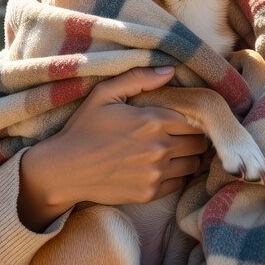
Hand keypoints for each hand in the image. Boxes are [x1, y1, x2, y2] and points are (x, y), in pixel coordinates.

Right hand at [19, 66, 208, 229]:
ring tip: (175, 151)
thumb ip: (139, 78)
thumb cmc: (83, 128)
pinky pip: (179, 183)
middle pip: (199, 143)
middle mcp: (159, 148)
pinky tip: (162, 167)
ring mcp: (155, 173)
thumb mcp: (104, 94)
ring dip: (188, 157)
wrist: (64, 169)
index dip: (193, 119)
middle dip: (194, 137)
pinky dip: (177, 175)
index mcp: (152, 120)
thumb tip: (170, 70)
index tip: (185, 119)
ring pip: (193, 164)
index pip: (195, 120)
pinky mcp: (149, 193)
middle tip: (182, 135)